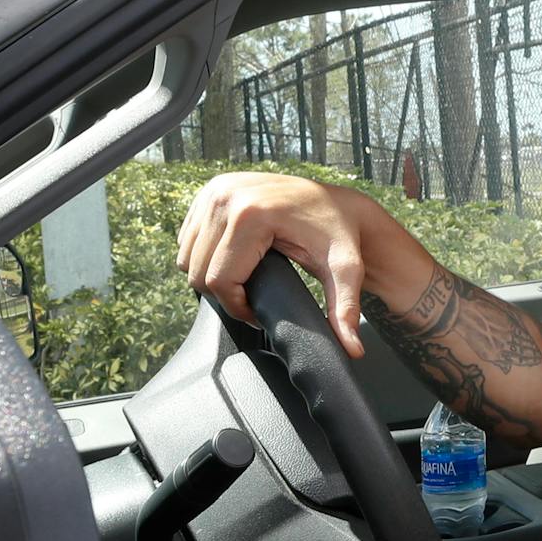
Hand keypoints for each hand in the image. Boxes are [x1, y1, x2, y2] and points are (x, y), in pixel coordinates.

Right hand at [178, 172, 379, 357]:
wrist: (339, 200)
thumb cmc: (341, 233)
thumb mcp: (345, 270)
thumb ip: (345, 309)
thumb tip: (353, 350)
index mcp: (250, 213)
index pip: (218, 279)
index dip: (237, 306)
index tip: (260, 311)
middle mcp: (225, 196)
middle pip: (197, 270)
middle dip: (224, 293)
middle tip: (255, 296)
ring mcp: (214, 190)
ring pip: (188, 256)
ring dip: (213, 274)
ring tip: (249, 277)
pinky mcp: (210, 190)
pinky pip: (189, 238)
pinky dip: (207, 255)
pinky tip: (239, 256)